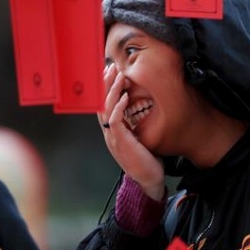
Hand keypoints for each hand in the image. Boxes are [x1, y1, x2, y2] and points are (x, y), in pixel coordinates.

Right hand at [98, 65, 164, 199]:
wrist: (147, 181)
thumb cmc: (146, 159)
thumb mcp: (138, 137)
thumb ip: (133, 123)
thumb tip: (136, 107)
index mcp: (112, 130)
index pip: (104, 104)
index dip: (105, 87)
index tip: (110, 72)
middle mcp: (108, 132)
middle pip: (101, 103)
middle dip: (105, 84)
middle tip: (111, 67)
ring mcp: (112, 137)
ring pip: (106, 109)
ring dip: (112, 91)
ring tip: (119, 76)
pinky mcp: (120, 142)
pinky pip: (115, 121)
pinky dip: (118, 107)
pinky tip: (124, 96)